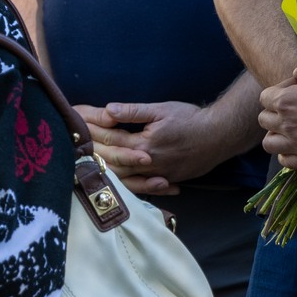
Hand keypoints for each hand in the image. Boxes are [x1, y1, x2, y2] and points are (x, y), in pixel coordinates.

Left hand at [78, 101, 240, 196]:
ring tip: (93, 167)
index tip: (77, 128)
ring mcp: (159, 176)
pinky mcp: (170, 180)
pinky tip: (121, 184)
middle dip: (94, 154)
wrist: (220, 135)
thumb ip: (133, 112)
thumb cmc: (191, 119)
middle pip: (113, 163)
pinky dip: (131, 185)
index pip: (110, 140)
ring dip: (109, 172)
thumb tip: (108, 110)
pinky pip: (145, 187)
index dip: (92, 133)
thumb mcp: (160, 110)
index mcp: (143, 146)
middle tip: (76, 149)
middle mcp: (149, 165)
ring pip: (127, 179)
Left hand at [257, 60, 296, 169]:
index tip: (291, 92)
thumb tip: (296, 75)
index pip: (264, 98)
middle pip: (264, 120)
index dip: (276, 93)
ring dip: (276, 136)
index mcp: (285, 101)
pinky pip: (287, 161)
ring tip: (288, 131)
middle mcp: (287, 124)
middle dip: (274, 113)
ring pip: (270, 143)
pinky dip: (288, 154)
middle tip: (290, 111)